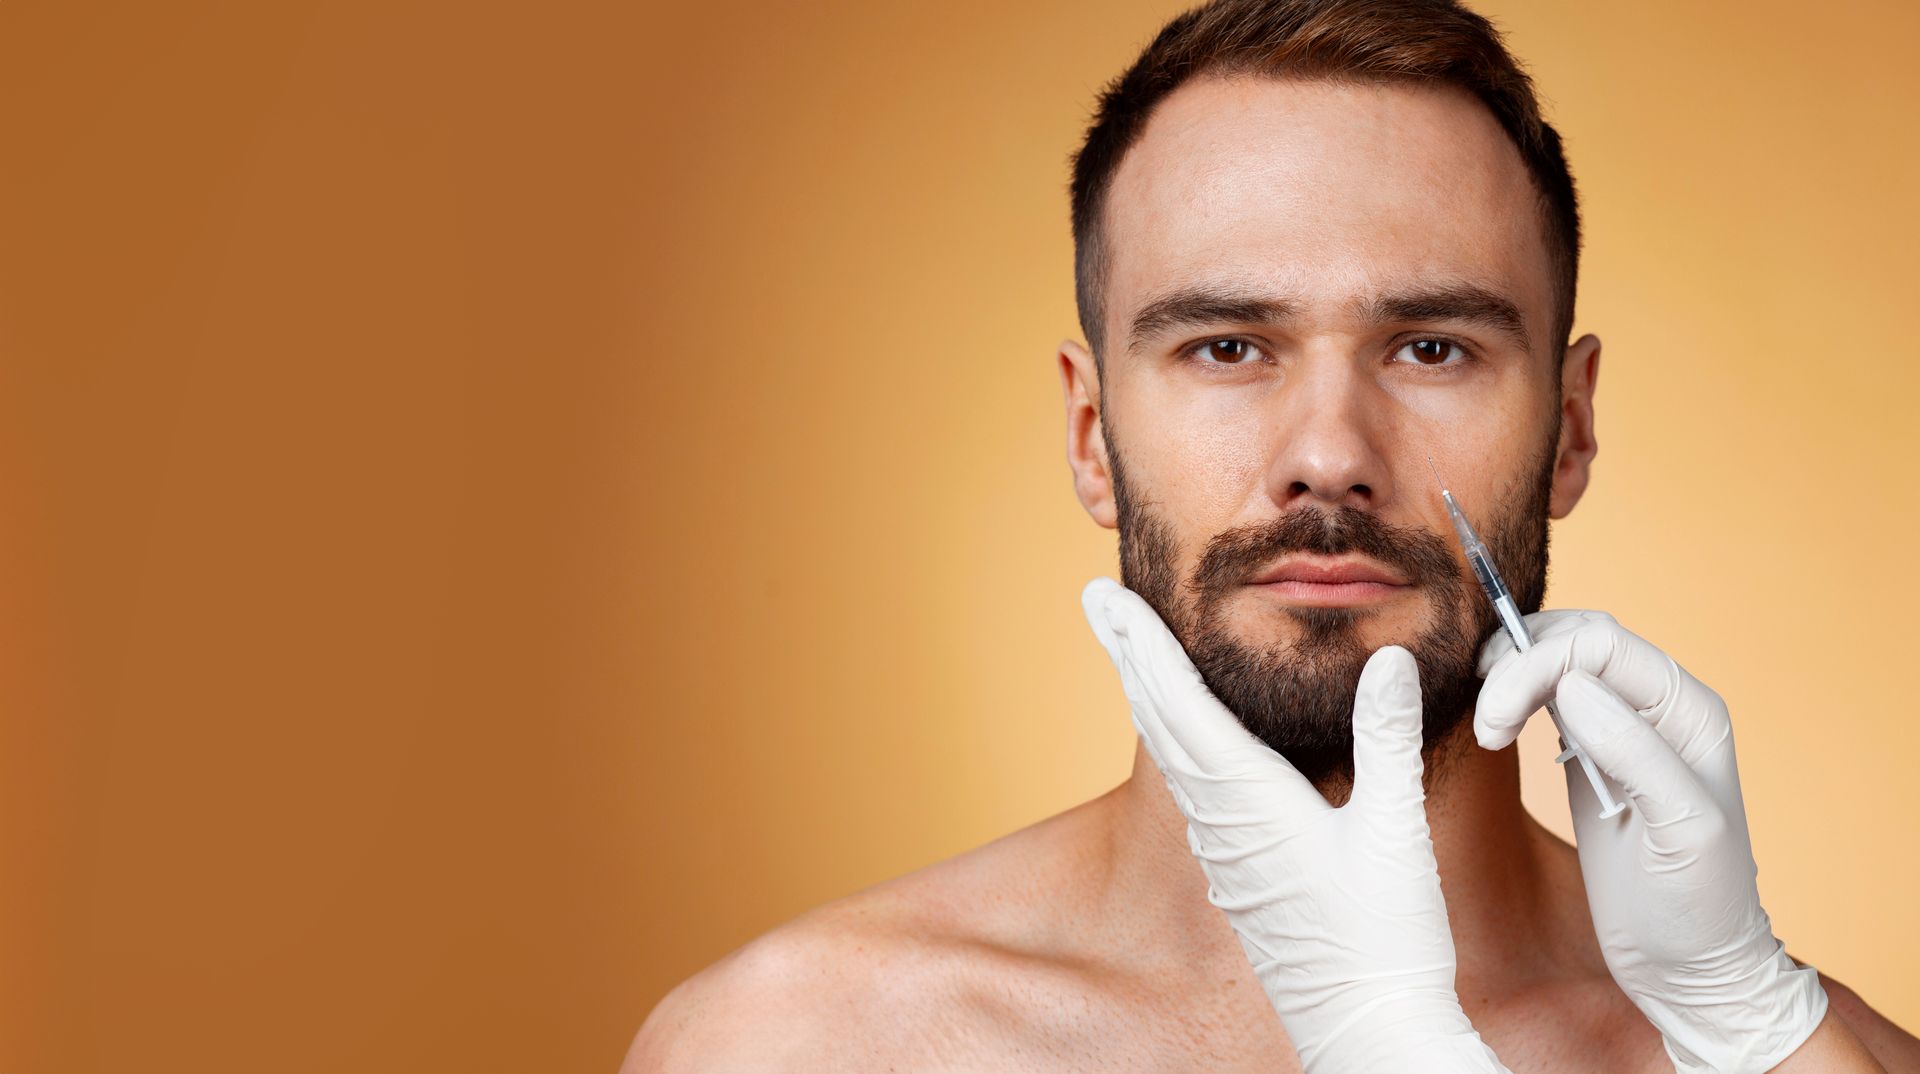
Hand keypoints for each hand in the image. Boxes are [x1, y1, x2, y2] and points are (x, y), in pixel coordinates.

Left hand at [1081, 577, 1508, 1073]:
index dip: (1142, 640)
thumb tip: (1386, 659)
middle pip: (1160, 717)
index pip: (1178, 700)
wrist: (1363, 1032)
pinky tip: (1183, 737)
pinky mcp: (1239, 872)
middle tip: (1096, 598)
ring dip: (1148, 692)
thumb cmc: (1383, 940)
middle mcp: (1221, 820)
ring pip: (1170, 753)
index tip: (1105, 596)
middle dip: (1129, 652)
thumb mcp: (1394, 830)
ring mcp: (1224, 849)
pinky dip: (1176, 739)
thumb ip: (1386, 738)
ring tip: (1130, 649)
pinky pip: (1192, 787)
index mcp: (1248, 798)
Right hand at [1475, 610, 1827, 1073]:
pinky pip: (1549, 697)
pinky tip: (1498, 727)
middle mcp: (1658, 708)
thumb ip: (1634, 752)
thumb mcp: (1680, 831)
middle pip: (1576, 640)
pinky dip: (1514, 698)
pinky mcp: (1591, 755)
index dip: (1539, 664)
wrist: (1690, 966)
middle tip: (1486, 721)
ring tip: (1489, 728)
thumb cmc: (1698, 906)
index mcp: (1689, 711)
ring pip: (1557, 660)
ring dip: (1510, 677)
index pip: (1602, 645)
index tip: (1496, 717)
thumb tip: (1571, 685)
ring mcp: (1623, 729)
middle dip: (1518, 665)